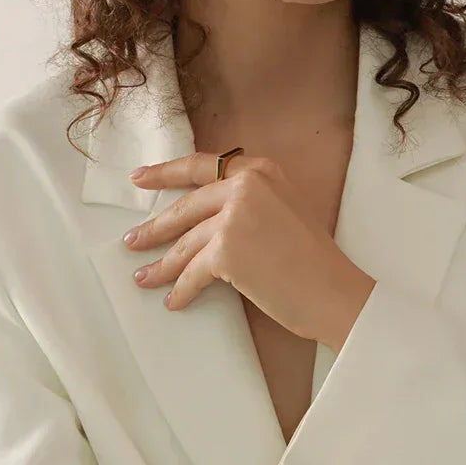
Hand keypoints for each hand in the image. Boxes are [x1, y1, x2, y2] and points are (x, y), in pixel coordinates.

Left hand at [123, 151, 375, 351]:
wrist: (333, 290)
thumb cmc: (311, 257)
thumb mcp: (282, 208)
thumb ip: (248, 200)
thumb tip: (201, 216)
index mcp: (260, 169)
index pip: (201, 165)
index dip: (166, 171)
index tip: (140, 178)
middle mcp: (246, 184)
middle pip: (186, 204)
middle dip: (155, 227)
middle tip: (131, 240)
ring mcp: (234, 215)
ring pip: (185, 241)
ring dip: (161, 265)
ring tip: (144, 278)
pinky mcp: (226, 249)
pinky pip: (193, 271)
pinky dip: (181, 290)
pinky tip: (175, 301)